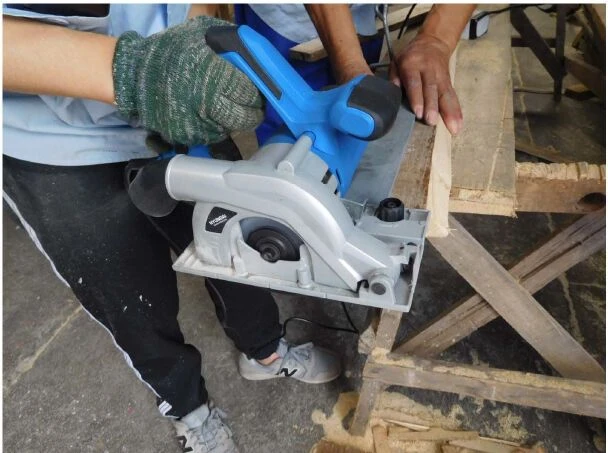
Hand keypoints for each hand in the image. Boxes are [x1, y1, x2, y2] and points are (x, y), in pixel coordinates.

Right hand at [112, 16, 262, 145]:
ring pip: (230, 129)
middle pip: (244, 118)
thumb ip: (231, 41)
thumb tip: (257, 53)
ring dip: (234, 121)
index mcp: (212, 76)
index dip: (255, 93)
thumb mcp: (200, 34)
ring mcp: (197, 125)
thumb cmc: (169, 52)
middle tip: (252, 106)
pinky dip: (216, 127)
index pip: (247, 93)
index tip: (255, 91)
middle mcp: (207, 104)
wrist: (133, 76)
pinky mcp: (187, 137)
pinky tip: (210, 114)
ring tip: (227, 107)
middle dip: (252, 112)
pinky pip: (212, 136)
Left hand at [390, 33, 461, 134]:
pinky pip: (453, 96)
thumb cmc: (410, 57)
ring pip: (445, 94)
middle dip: (432, 106)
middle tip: (431, 121)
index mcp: (412, 65)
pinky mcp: (449, 82)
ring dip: (449, 111)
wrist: (433, 42)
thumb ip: (394, 77)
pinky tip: (458, 123)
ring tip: (453, 127)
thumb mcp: (397, 61)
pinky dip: (456, 110)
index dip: (417, 98)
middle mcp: (428, 70)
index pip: (415, 82)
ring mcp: (440, 76)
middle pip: (431, 89)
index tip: (418, 113)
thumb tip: (393, 94)